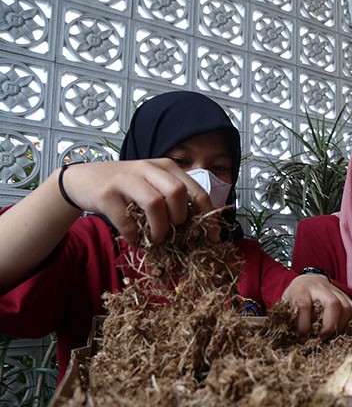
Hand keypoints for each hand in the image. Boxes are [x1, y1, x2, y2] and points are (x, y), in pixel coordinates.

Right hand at [60, 159, 218, 245]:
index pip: (196, 190)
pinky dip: (134, 236)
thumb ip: (173, 200)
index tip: (213, 237)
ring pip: (155, 203)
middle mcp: (148, 168)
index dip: (208, 216)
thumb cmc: (126, 188)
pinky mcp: (107, 193)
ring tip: (156, 239)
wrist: (82, 179)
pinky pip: (127, 220)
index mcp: (166, 167)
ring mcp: (126, 179)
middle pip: (177, 192)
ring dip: (159, 228)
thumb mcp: (153, 185)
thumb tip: (199, 230)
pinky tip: (135, 239)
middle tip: (174, 232)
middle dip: (180, 218)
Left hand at [282, 274, 351, 340]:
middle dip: (330, 324)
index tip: (302, 338)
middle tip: (323, 337)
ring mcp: (336, 291)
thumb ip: (287, 316)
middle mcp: (321, 289)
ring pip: (346, 307)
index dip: (303, 324)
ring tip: (331, 335)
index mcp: (302, 291)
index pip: (304, 305)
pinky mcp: (346, 296)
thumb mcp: (286, 303)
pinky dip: (350, 321)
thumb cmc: (296, 295)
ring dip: (341, 325)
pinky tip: (341, 328)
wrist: (309, 280)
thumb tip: (286, 337)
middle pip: (332, 303)